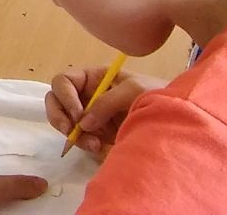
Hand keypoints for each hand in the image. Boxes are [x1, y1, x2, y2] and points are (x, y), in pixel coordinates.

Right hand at [44, 66, 159, 159]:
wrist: (171, 119)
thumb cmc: (153, 95)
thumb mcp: (133, 90)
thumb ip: (107, 101)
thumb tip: (83, 122)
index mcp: (93, 77)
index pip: (64, 81)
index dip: (65, 96)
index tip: (78, 115)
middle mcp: (85, 94)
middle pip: (55, 100)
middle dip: (58, 116)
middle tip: (70, 131)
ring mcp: (88, 114)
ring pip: (64, 122)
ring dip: (72, 134)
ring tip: (93, 145)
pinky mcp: (94, 133)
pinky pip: (77, 138)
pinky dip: (82, 144)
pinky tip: (98, 148)